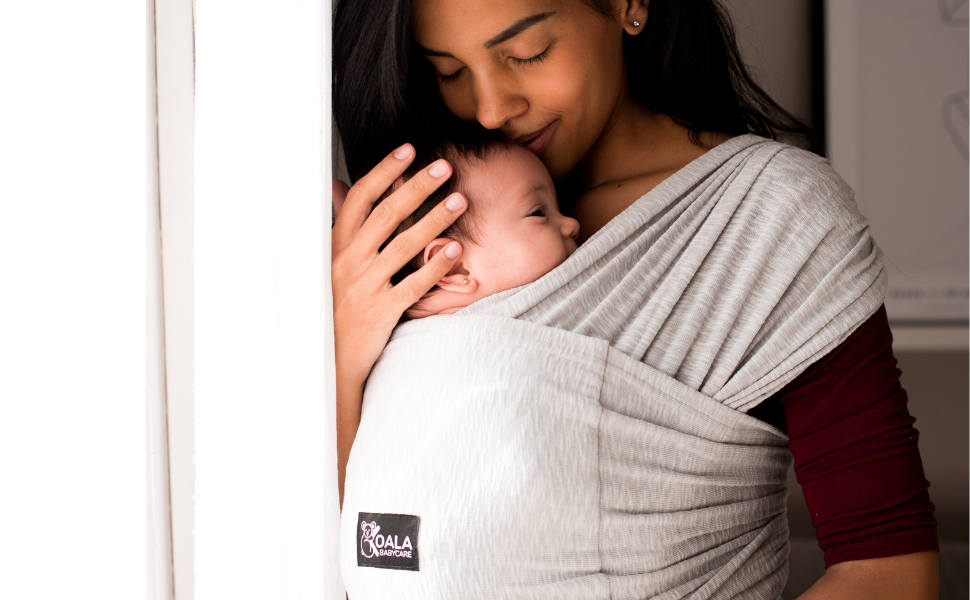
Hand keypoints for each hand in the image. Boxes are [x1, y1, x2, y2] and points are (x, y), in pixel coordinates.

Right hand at [331, 143, 466, 387]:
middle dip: (416, 186)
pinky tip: (458, 250)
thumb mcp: (330, 263)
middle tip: (444, 167)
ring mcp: (364, 287)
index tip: (409, 151)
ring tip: (460, 200)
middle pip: (385, 215)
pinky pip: (413, 285)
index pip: (361, 199)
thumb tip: (339, 188)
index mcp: (336, 246)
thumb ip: (342, 227)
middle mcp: (347, 262)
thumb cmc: (334, 306)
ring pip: (402, 246)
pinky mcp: (381, 312)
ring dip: (434, 220)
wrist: (328, 360)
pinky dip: (436, 266)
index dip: (385, 172)